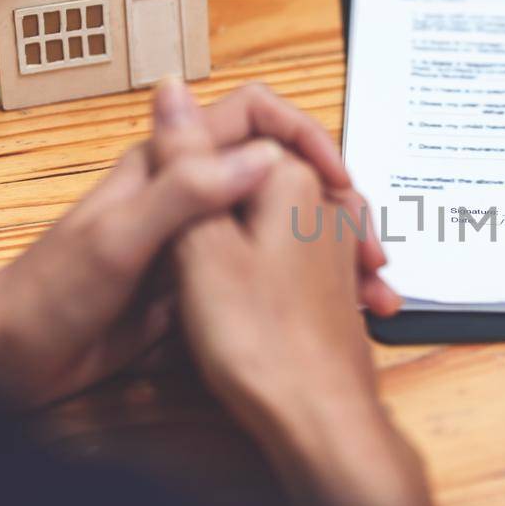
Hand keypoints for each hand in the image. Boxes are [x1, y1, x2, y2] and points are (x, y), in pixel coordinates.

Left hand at [0, 81, 394, 403]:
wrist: (6, 360)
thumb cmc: (44, 295)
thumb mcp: (117, 241)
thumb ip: (185, 192)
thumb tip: (261, 157)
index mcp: (167, 166)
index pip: (252, 115)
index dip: (303, 135)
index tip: (338, 180)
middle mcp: (187, 195)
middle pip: (279, 170)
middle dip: (333, 201)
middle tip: (368, 249)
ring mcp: (196, 242)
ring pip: (278, 226)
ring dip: (327, 250)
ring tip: (367, 291)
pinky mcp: (197, 288)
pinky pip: (262, 275)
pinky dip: (303, 292)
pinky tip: (330, 318)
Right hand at [152, 81, 449, 505]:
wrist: (319, 417)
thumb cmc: (260, 341)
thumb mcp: (199, 243)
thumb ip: (185, 162)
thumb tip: (171, 88)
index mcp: (291, 179)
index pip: (244, 125)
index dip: (197, 154)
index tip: (173, 192)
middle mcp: (324, 204)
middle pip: (258, 172)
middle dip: (221, 196)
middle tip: (184, 244)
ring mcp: (333, 245)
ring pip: (274, 215)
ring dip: (241, 237)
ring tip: (209, 281)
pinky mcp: (333, 283)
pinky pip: (294, 255)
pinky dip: (264, 270)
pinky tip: (244, 306)